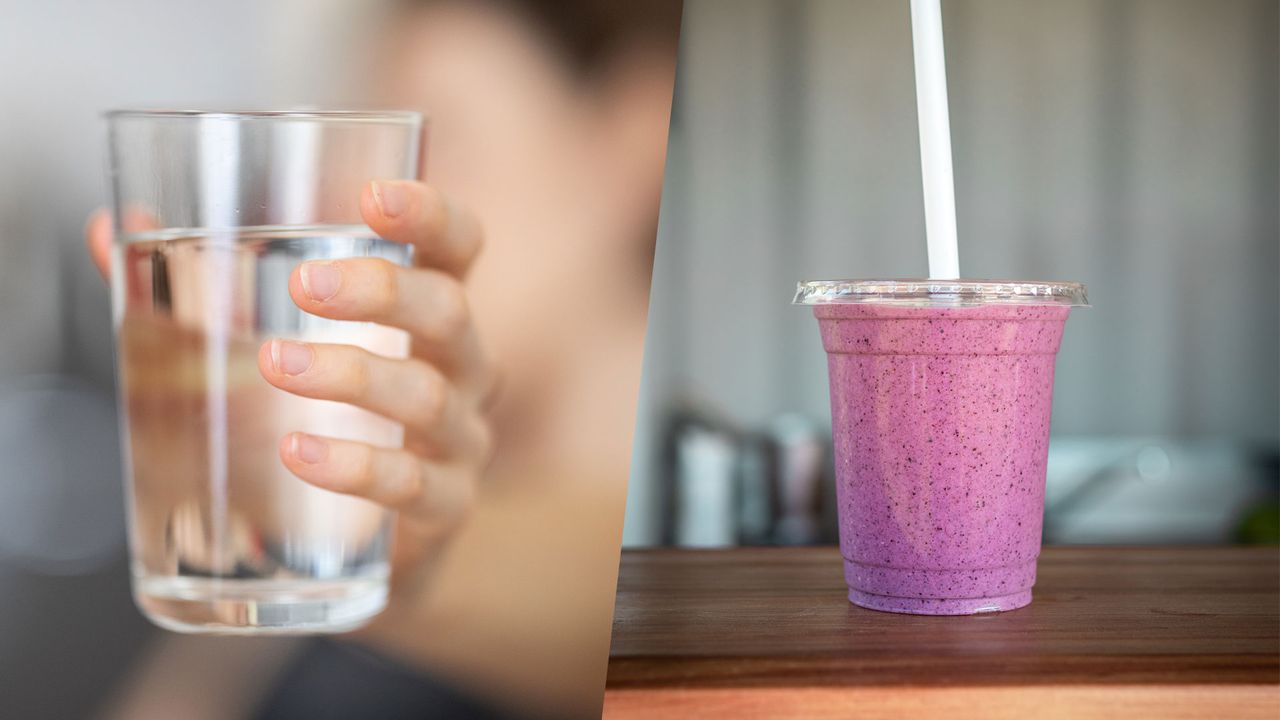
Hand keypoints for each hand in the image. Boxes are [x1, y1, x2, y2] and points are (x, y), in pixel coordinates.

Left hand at [86, 180, 494, 606]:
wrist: (358, 545)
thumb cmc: (319, 420)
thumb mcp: (266, 346)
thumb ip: (193, 289)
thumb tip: (109, 229)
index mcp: (427, 312)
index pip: (458, 247)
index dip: (432, 215)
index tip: (373, 197)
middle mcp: (461, 367)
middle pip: (450, 311)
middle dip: (383, 290)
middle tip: (306, 285)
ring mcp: (460, 439)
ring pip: (429, 396)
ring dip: (354, 374)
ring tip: (275, 365)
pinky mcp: (445, 507)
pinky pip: (412, 485)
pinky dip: (356, 466)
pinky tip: (297, 451)